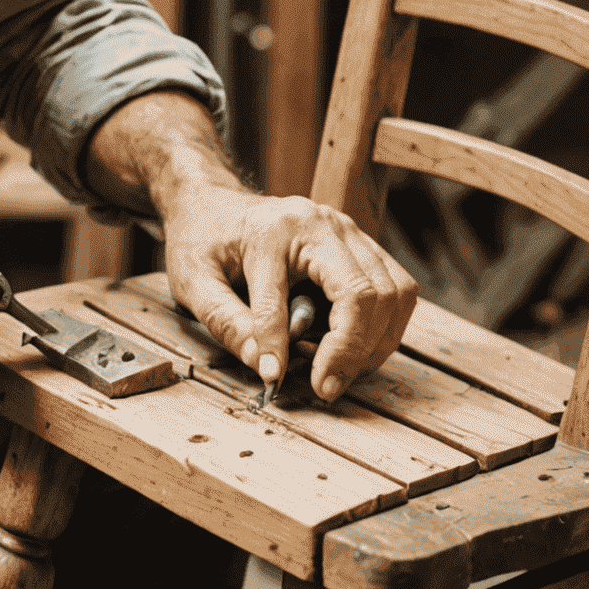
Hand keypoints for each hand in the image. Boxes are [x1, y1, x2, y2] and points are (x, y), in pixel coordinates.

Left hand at [166, 185, 417, 400]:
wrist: (213, 202)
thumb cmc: (201, 238)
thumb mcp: (192, 281)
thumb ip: (225, 322)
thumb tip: (265, 367)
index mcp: (272, 230)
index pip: (284, 299)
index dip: (282, 347)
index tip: (275, 379)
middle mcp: (321, 223)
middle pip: (365, 295)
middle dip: (350, 351)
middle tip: (324, 386)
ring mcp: (348, 231)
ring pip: (393, 295)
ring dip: (373, 343)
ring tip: (336, 368)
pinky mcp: (361, 244)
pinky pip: (396, 291)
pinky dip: (382, 327)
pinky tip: (349, 345)